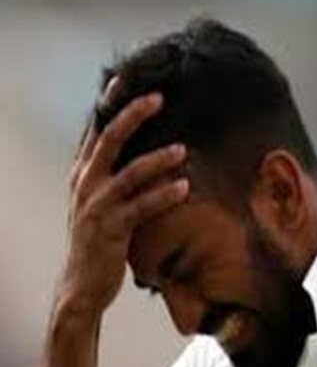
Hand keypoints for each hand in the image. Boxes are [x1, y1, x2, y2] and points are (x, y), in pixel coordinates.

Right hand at [61, 83, 188, 315]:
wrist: (82, 286)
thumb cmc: (96, 245)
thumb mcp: (97, 206)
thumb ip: (109, 181)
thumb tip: (133, 159)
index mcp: (82, 175)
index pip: (95, 130)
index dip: (110, 104)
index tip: (126, 80)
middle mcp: (86, 184)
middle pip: (109, 139)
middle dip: (133, 115)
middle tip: (158, 97)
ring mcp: (98, 205)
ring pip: (130, 171)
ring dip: (159, 158)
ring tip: (183, 150)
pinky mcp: (112, 228)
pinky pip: (142, 205)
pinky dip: (164, 194)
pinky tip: (184, 187)